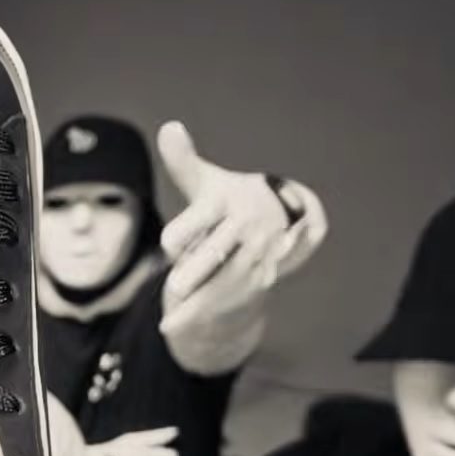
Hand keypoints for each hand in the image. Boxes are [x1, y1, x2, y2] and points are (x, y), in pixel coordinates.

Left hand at [155, 122, 329, 336]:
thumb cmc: (230, 199)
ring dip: (200, 304)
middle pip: (216, 252)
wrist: (285, 216)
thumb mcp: (208, 181)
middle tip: (174, 288)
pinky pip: (234, 298)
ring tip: (170, 323)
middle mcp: (244, 226)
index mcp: (226, 201)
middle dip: (197, 271)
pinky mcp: (262, 276)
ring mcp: (256, 253)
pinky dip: (209, 314)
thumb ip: (183, 161)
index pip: (204, 217)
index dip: (186, 232)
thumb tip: (169, 128)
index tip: (169, 246)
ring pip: (225, 281)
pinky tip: (180, 327)